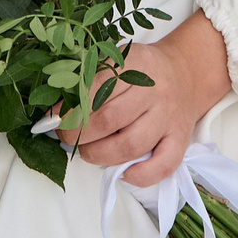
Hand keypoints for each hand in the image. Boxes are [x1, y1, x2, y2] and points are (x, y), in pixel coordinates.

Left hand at [58, 12, 232, 188]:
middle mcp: (154, 91)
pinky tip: (123, 171)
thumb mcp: (114, 62)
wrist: (184, 73)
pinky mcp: (181, 139)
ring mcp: (169, 117)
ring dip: (101, 155)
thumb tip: (54, 114)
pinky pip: (163, 164)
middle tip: (66, 137)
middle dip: (79, 134)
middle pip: (110, 119)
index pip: (95, 89)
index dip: (70, 109)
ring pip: (132, 144)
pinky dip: (140, 175)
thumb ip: (87, 81)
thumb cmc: (140, 71)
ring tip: (88, 152)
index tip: (53, 120)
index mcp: (134, 64)